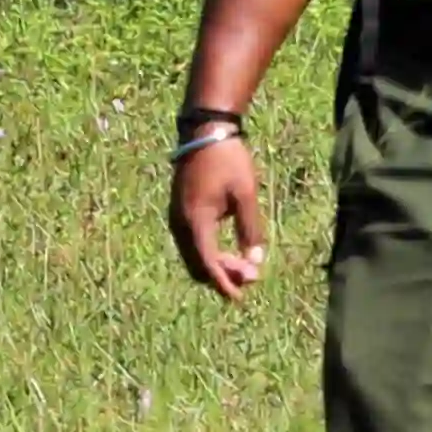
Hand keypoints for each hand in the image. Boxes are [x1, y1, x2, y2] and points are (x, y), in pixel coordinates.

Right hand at [170, 131, 268, 304]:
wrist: (204, 133)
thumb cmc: (228, 161)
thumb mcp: (245, 195)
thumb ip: (250, 230)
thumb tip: (255, 262)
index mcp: (196, 220)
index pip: (208, 263)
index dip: (224, 283)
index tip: (240, 298)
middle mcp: (180, 223)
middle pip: (197, 264)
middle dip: (223, 276)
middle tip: (252, 277)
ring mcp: (177, 217)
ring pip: (193, 255)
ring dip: (216, 265)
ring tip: (244, 265)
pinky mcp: (180, 212)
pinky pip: (191, 243)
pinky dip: (208, 253)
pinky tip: (229, 250)